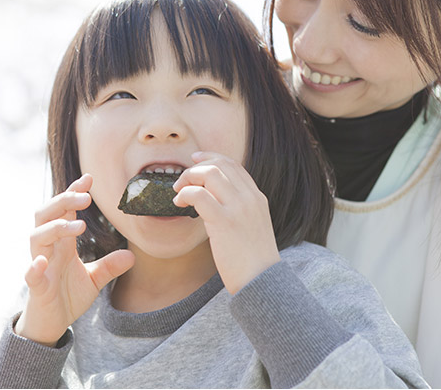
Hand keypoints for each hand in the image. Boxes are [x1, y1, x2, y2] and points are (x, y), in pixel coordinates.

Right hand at [15, 174, 134, 345]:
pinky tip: (40, 261)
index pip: (64, 211)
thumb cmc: (67, 296)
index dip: (73, 193)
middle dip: (63, 201)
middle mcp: (48, 249)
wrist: (51, 325)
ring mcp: (40, 266)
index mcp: (62, 243)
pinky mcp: (36, 288)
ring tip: (79, 227)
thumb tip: (132, 255)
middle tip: (85, 197)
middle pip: (46, 215)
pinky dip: (33, 267)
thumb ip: (110, 266)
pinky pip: (30, 275)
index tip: (89, 178)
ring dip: (56, 227)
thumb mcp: (94, 279)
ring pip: (37, 237)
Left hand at [173, 152, 280, 294]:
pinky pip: (199, 195)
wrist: (262, 281)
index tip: (197, 160)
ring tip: (178, 191)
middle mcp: (249, 198)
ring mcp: (238, 208)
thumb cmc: (253, 260)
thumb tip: (213, 200)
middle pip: (220, 164)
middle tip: (182, 179)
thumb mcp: (253, 226)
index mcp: (257, 198)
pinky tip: (179, 203)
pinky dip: (185, 193)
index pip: (234, 165)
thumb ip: (239, 210)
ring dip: (189, 178)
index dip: (212, 158)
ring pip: (210, 173)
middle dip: (197, 167)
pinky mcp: (224, 222)